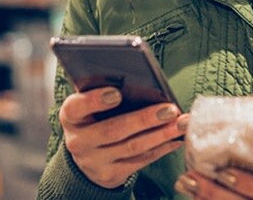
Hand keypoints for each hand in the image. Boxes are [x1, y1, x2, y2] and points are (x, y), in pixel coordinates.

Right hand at [60, 87, 187, 188]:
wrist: (89, 156)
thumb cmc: (96, 117)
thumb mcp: (92, 103)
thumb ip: (106, 89)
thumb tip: (140, 77)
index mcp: (71, 116)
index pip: (76, 107)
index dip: (95, 100)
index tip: (117, 92)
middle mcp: (78, 141)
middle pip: (113, 130)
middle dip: (145, 119)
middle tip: (170, 109)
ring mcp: (93, 161)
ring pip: (132, 147)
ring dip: (161, 134)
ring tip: (182, 123)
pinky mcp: (110, 175)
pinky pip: (140, 161)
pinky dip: (162, 148)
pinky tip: (177, 138)